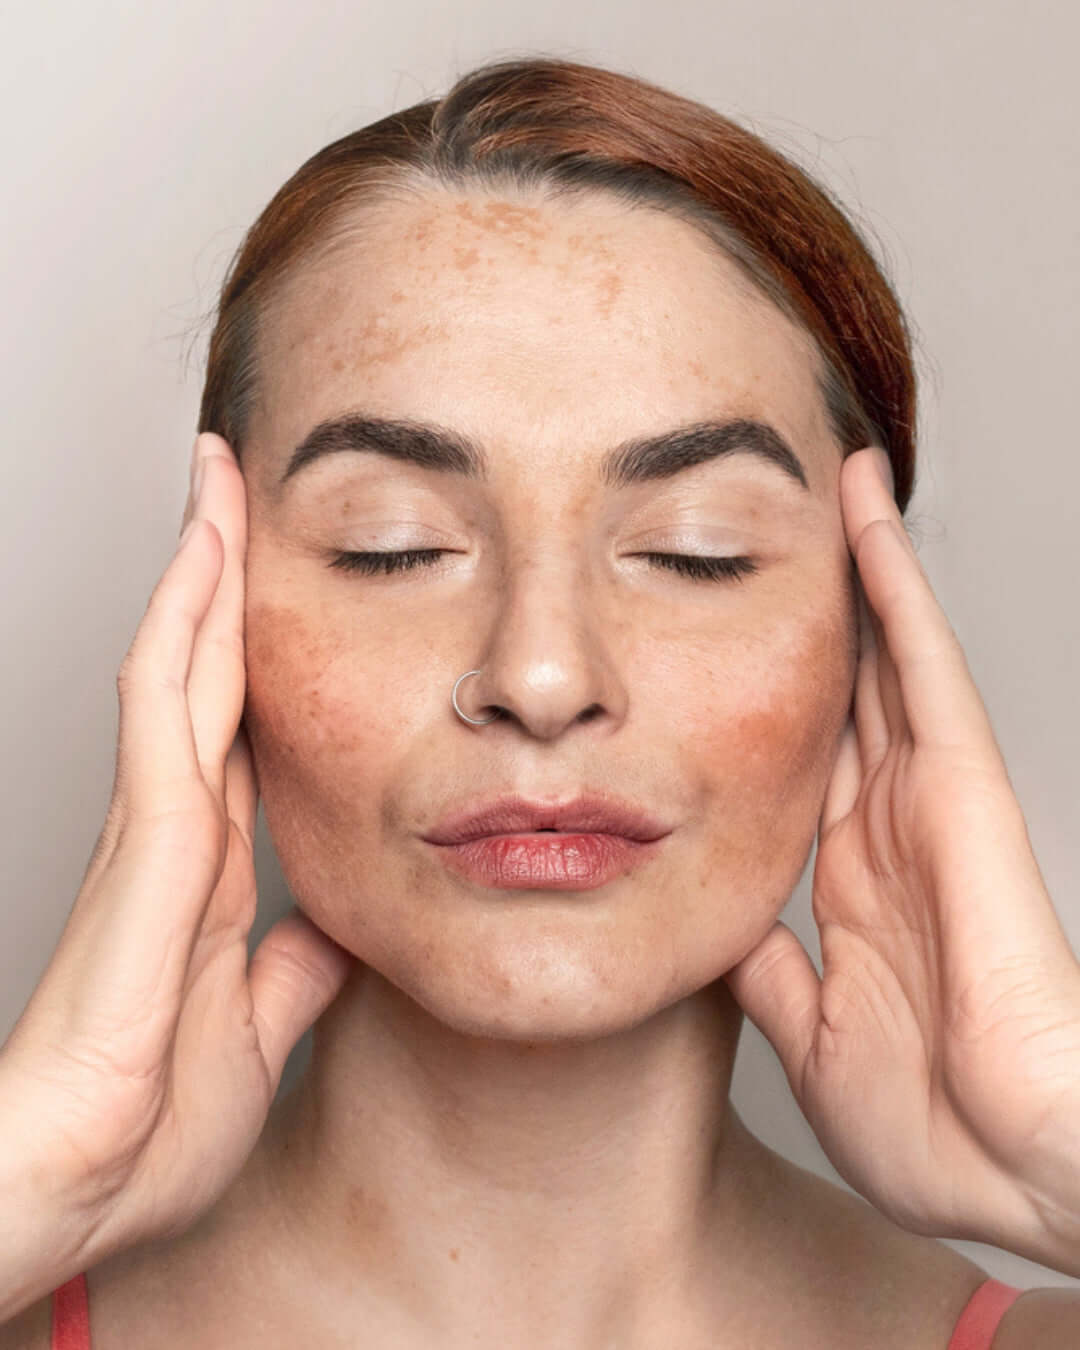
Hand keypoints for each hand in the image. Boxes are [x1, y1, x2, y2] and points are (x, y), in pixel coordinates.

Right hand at [0, 434, 351, 1275]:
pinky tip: (200, 568)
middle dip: (223, 571)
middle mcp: (177, 827)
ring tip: (219, 483)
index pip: (238, 721)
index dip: (252, 644)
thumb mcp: (258, 1031)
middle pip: (208, 669)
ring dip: (204, 572)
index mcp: (210, 864)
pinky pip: (165, 712)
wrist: (77, 1190)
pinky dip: (184, 633)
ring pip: (183, 666)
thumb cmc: (143, 1122)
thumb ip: (294, 973)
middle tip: (235, 480)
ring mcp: (154, 828)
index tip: (278, 577)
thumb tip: (341, 927)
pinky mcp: (143, 846)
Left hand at [723, 446, 1079, 1270]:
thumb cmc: (933, 1127)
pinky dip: (897, 595)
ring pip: (885, 658)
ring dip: (860, 572)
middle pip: (841, 692)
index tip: (717, 645)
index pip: (801, 760)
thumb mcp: (811, 1037)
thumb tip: (718, 926)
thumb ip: (767, 974)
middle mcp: (888, 826)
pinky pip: (926, 672)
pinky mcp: (967, 791)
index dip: (765, 699)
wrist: (1016, 1171)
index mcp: (850, 882)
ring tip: (832, 484)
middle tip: (769, 532)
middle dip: (812, 617)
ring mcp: (930, 801)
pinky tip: (868, 524)